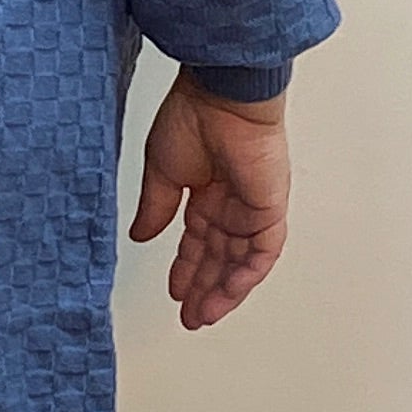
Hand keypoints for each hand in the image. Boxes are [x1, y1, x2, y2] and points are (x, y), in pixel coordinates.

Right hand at [128, 72, 291, 328]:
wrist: (221, 96)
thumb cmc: (193, 116)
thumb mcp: (162, 171)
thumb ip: (155, 208)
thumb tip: (141, 236)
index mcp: (206, 190)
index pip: (198, 241)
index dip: (185, 268)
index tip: (174, 291)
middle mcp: (231, 203)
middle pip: (219, 257)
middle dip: (203, 288)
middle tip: (189, 316)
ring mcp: (252, 207)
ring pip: (240, 261)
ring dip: (222, 291)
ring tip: (202, 315)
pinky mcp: (269, 209)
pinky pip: (262, 253)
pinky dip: (245, 276)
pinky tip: (225, 295)